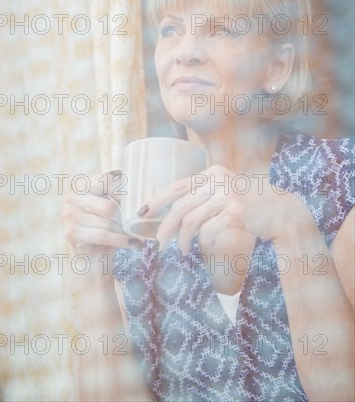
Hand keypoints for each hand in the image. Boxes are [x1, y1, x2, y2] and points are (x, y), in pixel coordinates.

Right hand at [63, 170, 132, 260]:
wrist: (92, 254)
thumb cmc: (105, 225)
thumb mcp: (112, 205)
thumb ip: (120, 196)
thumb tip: (143, 200)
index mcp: (82, 184)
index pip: (106, 182)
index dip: (123, 194)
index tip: (135, 204)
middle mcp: (72, 198)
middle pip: (108, 207)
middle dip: (125, 218)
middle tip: (138, 224)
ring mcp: (70, 216)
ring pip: (107, 223)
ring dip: (124, 231)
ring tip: (135, 234)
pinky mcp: (72, 233)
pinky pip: (103, 235)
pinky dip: (120, 240)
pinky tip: (131, 243)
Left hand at [140, 165, 287, 254]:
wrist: (281, 212)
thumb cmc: (249, 205)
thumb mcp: (226, 191)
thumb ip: (204, 195)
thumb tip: (173, 213)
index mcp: (213, 173)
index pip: (178, 186)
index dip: (157, 200)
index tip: (142, 212)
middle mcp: (218, 180)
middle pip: (180, 206)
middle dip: (165, 227)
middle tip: (159, 243)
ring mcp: (227, 195)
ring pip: (191, 221)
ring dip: (182, 240)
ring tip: (182, 250)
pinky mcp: (236, 212)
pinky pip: (208, 231)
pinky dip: (203, 242)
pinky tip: (204, 247)